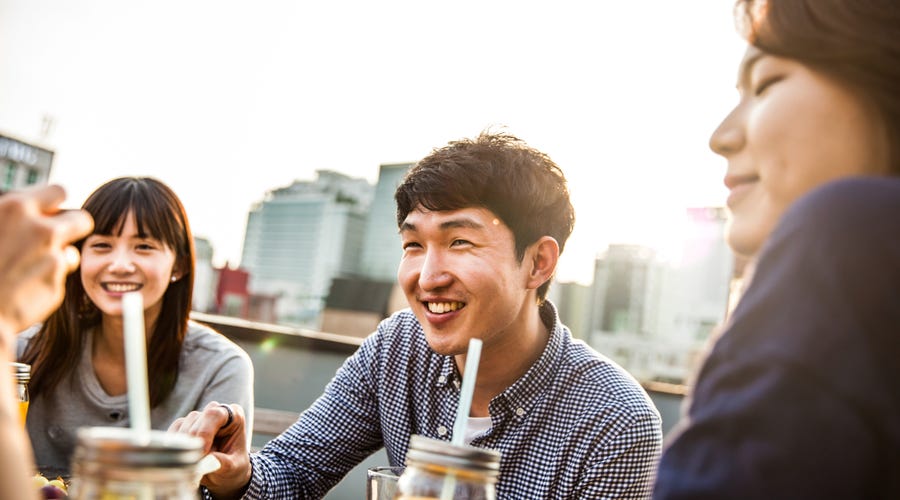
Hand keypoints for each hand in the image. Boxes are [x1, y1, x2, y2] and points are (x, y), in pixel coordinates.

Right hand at [0, 185, 92, 348]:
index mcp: (16, 209)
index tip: (51, 212)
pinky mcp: (56, 286)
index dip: (55, 203)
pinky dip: (47, 281)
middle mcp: (41, 231)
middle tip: (56, 238)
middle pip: (82, 219)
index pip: (58, 191)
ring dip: (57, 257)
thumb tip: (27, 206)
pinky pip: (59, 278)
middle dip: (73, 227)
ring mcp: (52, 260)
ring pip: (72, 251)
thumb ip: (11, 214)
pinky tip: (24, 287)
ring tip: (28, 267)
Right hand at [169, 402, 251, 497]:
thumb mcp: (234, 468)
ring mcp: (198, 418)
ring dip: (183, 446)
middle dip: (192, 442)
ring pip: (183, 425)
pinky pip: (173, 433)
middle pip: (196, 418)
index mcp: (234, 415)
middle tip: (194, 463)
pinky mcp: (183, 427)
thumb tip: (209, 459)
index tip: (202, 453)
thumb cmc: (232, 467)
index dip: (205, 432)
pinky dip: (174, 447)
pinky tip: (180, 459)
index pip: (215, 414)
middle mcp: (215, 411)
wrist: (222, 475)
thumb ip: (225, 463)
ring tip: (191, 464)